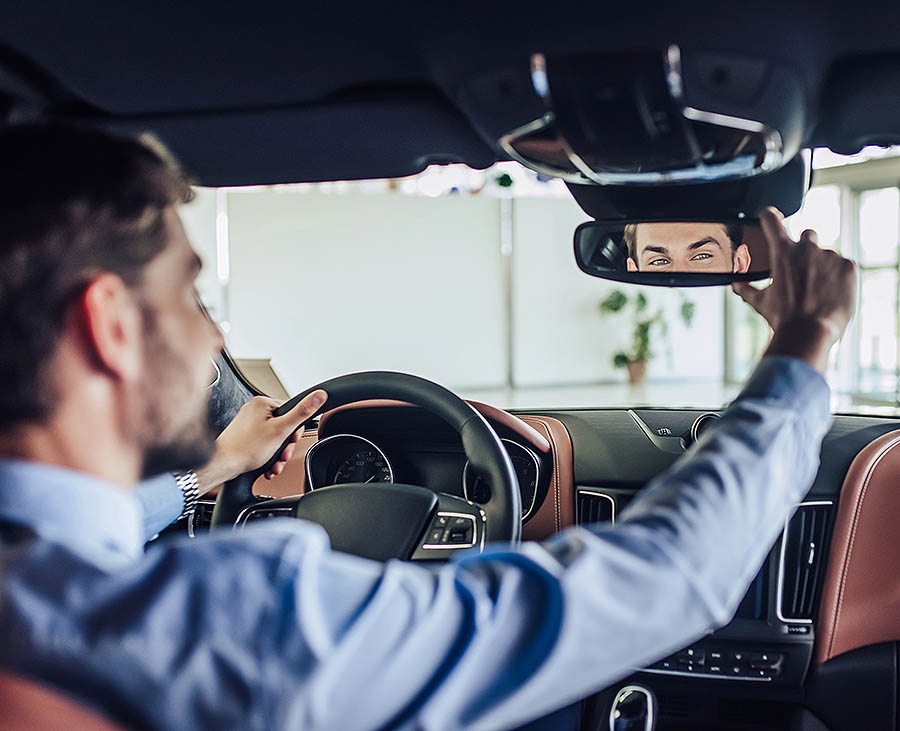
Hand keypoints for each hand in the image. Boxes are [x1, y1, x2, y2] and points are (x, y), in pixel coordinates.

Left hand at [195, 390, 327, 492]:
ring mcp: (248, 424)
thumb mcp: (281, 430)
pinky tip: (266, 465)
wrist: (223, 465)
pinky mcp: (244, 436)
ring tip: (273, 463)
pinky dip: (268, 456)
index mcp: (262, 403)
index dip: (294, 430)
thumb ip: (302, 413)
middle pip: (283, 427)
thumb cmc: (246, 448)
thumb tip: (319, 395)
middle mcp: (254, 410)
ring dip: (278, 454)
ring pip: (274, 438)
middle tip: (281, 455)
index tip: (290, 440)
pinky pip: (263, 444)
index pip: (291, 411)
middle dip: (285, 446)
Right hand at [731, 207, 856, 372]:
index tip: (768, 215)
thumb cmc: (783, 318)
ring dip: (822, 267)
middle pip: (807, 236)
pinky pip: (843, 265)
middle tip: (801, 270)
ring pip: (826, 254)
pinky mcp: (848, 267)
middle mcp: (807, 248)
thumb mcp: (760, 302)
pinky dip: (838, 276)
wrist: (809, 333)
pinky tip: (831, 293)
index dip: (768, 216)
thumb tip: (737, 285)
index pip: (771, 221)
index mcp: (783, 253)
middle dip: (804, 249)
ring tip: (817, 291)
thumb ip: (747, 289)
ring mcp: (830, 256)